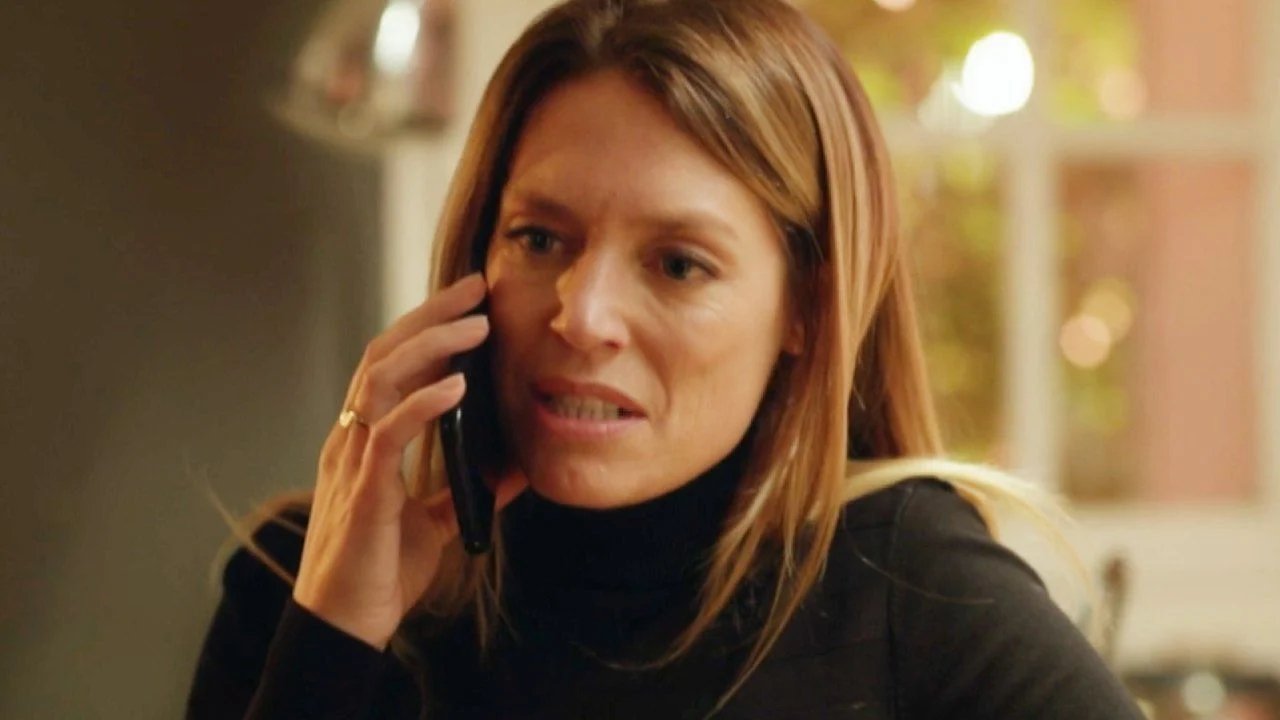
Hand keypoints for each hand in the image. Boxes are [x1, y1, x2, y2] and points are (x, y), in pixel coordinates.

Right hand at [292, 273, 527, 648]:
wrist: (345, 626)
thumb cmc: (380, 572)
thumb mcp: (433, 522)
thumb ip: (465, 491)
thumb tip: (516, 469)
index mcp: (364, 440)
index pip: (389, 364)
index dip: (425, 326)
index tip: (468, 300)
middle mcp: (351, 439)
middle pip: (382, 353)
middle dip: (430, 315)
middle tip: (475, 287)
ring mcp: (352, 462)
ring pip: (380, 379)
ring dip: (430, 346)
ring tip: (475, 326)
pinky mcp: (365, 493)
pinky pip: (389, 434)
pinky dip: (423, 403)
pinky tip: (457, 387)